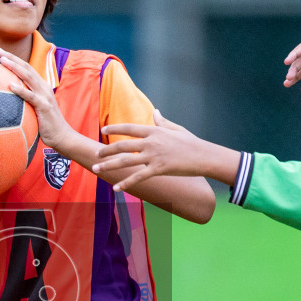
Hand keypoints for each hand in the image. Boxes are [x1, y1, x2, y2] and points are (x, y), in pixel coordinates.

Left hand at [0, 48, 73, 152]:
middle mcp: (43, 87)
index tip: (1, 53)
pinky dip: (20, 90)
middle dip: (12, 58)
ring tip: (2, 61)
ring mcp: (44, 96)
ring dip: (14, 68)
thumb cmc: (46, 124)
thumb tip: (10, 96)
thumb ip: (26, 99)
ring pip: (28, 77)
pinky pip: (30, 96)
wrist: (62, 136)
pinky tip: (10, 85)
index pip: (27, 68)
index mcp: (41, 86)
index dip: (14, 59)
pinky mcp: (44, 106)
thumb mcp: (35, 107)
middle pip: (26, 68)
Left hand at [94, 113, 237, 192]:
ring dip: (109, 165)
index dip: (115, 128)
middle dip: (106, 150)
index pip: (129, 128)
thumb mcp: (176, 129)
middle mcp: (151, 142)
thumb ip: (162, 122)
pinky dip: (126, 183)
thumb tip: (155, 111)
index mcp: (154, 131)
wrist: (204, 156)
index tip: (103, 130)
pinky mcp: (158, 169)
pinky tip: (116, 188)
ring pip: (126, 161)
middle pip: (123, 145)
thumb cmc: (192, 143)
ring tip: (96, 169)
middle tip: (95, 155)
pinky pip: (138, 177)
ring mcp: (154, 156)